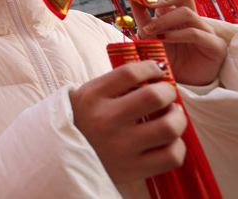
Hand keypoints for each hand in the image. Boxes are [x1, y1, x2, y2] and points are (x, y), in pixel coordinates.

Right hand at [70, 61, 187, 183]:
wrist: (59, 159)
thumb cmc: (79, 123)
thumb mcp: (86, 96)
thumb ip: (114, 84)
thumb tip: (152, 73)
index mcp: (92, 97)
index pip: (130, 73)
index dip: (151, 67)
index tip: (157, 70)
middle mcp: (106, 120)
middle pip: (154, 97)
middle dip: (168, 91)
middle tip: (167, 94)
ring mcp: (120, 147)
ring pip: (169, 128)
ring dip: (177, 118)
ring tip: (171, 116)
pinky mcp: (132, 169)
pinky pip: (170, 157)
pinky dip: (177, 146)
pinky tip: (169, 141)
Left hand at [131, 0, 227, 86]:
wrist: (178, 84)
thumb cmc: (165, 58)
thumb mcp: (148, 35)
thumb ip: (142, 16)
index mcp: (174, 12)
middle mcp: (191, 18)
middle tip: (147, 3)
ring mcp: (205, 30)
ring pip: (188, 13)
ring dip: (165, 20)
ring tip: (149, 31)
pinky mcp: (215, 46)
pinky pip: (197, 33)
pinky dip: (177, 35)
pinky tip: (163, 39)